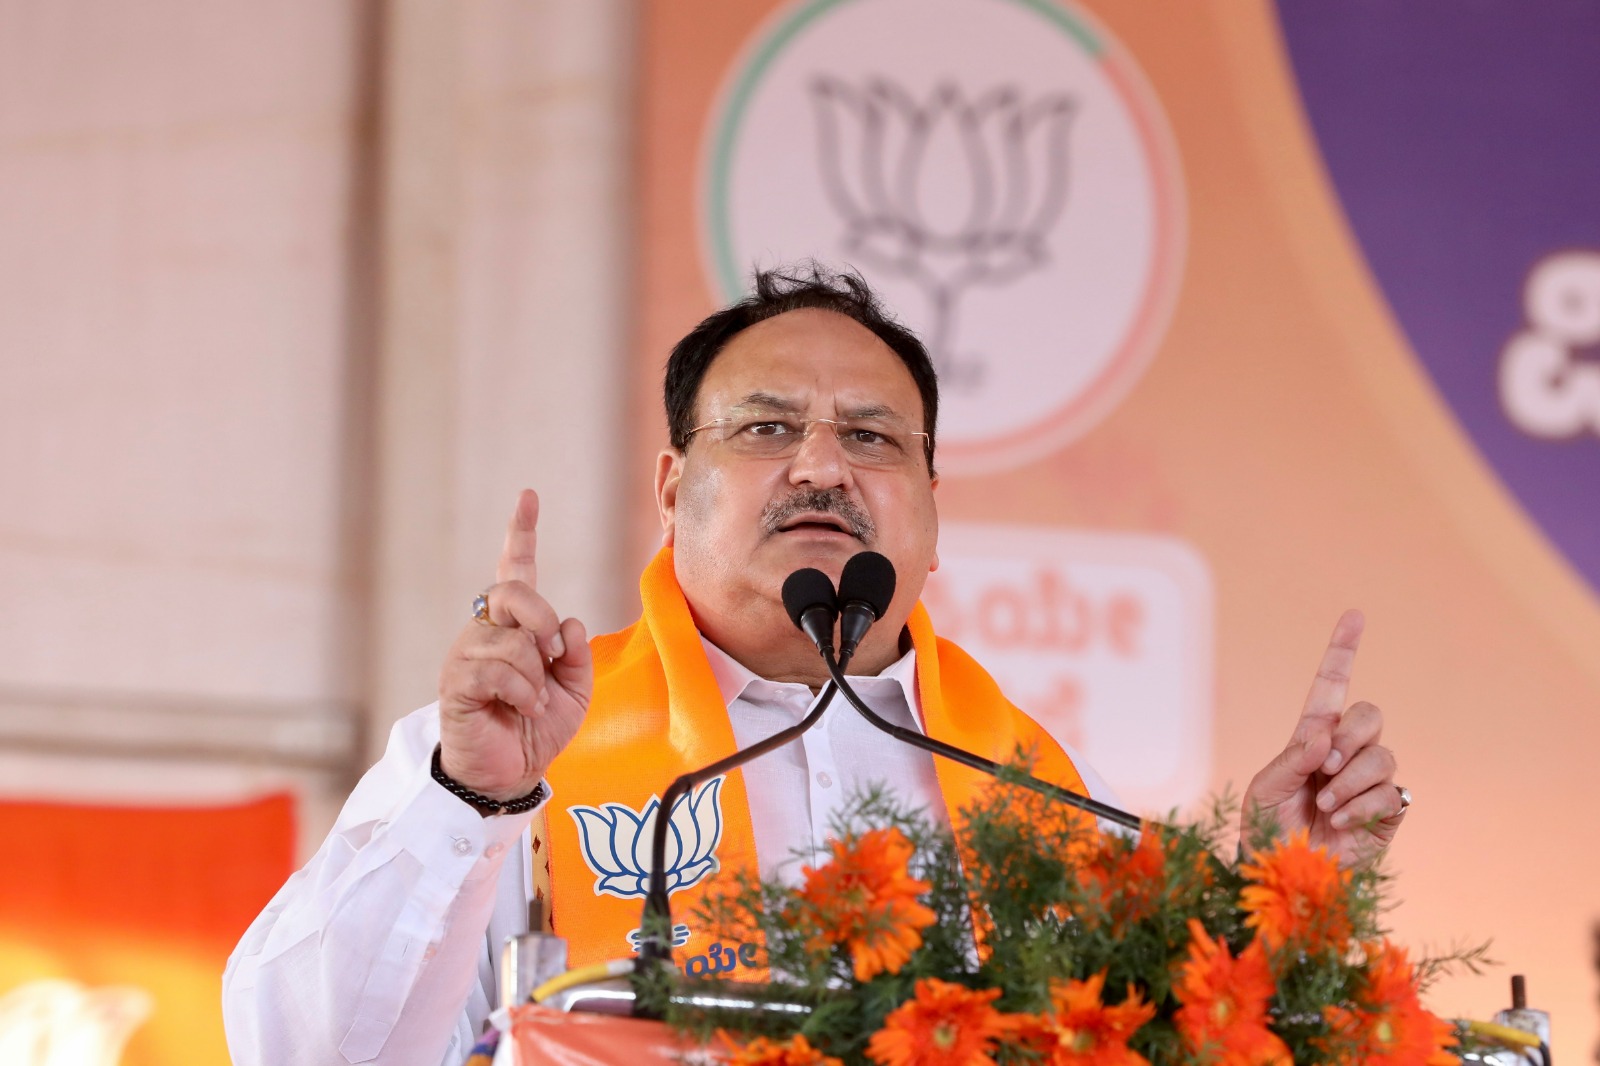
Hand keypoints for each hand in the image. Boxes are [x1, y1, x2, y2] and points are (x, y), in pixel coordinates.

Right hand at [437, 489, 592, 801]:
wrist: (511, 772)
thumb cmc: (539, 726)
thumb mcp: (575, 689)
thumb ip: (577, 654)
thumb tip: (569, 624)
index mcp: (516, 626)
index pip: (516, 570)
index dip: (521, 533)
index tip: (528, 497)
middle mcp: (486, 630)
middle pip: (512, 593)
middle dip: (541, 618)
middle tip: (552, 655)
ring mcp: (467, 653)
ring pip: (513, 641)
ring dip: (536, 677)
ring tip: (532, 703)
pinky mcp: (456, 681)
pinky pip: (497, 670)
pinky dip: (522, 692)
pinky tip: (521, 708)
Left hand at [1242, 610, 1402, 866]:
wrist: (1281, 873)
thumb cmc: (1265, 828)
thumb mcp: (1266, 788)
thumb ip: (1293, 757)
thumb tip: (1325, 735)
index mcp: (1312, 738)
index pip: (1332, 687)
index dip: (1343, 651)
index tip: (1355, 616)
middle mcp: (1345, 753)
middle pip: (1370, 715)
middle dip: (1350, 736)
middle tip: (1323, 767)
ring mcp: (1369, 781)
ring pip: (1381, 755)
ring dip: (1348, 781)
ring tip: (1324, 806)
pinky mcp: (1389, 812)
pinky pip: (1390, 792)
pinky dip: (1360, 807)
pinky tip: (1340, 823)